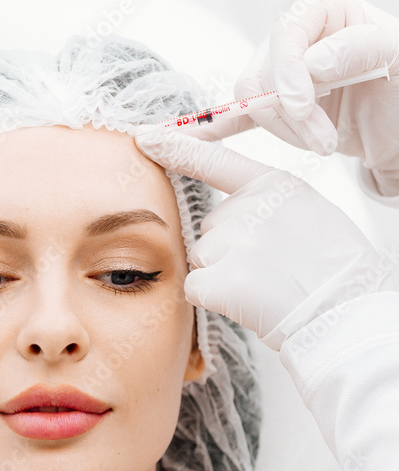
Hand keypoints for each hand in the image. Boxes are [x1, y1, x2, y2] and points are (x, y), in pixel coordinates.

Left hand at [134, 131, 396, 347]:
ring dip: (220, 276)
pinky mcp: (223, 278)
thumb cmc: (331, 271)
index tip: (145, 137)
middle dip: (226, 251)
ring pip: (200, 257)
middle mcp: (252, 207)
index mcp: (274, 185)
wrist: (346, 311)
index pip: (216, 161)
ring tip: (263, 287)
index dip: (178, 149)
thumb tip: (224, 222)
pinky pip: (194, 287)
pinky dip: (212, 300)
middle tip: (267, 270)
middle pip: (208, 228)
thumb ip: (264, 207)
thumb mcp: (307, 215)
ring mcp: (236, 241)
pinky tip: (245, 302)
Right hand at [193, 0, 398, 195]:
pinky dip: (216, 129)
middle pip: (263, 72)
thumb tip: (313, 64)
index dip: (288, 72)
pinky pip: (240, 117)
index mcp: (327, 14)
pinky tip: (191, 140)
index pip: (286, 33)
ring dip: (282, 132)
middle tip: (325, 143)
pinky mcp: (280, 112)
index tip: (305, 106)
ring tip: (323, 147)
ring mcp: (285, 78)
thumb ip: (360, 49)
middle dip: (290, 114)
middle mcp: (301, 41)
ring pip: (253, 102)